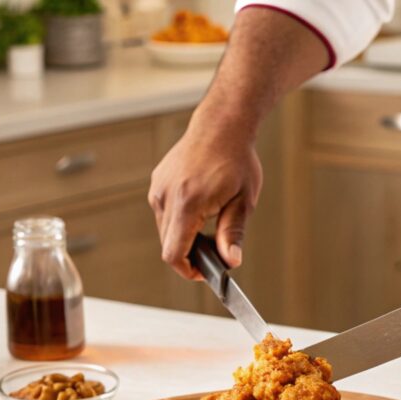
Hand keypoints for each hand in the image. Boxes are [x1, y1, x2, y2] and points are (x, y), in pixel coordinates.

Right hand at [148, 116, 262, 278]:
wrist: (221, 126)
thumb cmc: (236, 160)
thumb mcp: (243, 201)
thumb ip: (233, 234)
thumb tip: (230, 261)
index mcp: (187, 203)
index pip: (173, 253)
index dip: (186, 270)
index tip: (203, 272)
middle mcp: (166, 196)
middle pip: (168, 244)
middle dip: (189, 253)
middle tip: (215, 247)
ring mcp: (158, 188)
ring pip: (164, 230)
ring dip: (184, 236)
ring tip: (209, 223)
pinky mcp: (157, 183)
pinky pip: (163, 213)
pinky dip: (179, 220)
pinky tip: (199, 207)